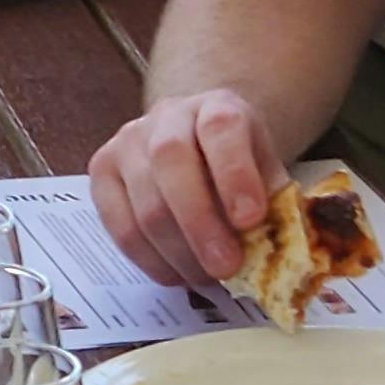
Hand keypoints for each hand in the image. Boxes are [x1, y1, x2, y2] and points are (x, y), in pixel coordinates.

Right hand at [95, 86, 286, 296]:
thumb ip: (275, 206)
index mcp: (217, 106)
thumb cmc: (237, 166)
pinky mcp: (102, 172)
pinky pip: (120, 227)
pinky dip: (151, 260)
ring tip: (207, 278)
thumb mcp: (267, 173)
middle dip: (200, 224)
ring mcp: (127, 142)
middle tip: (226, 267)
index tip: (251, 220)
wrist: (197, 144)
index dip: (235, 174)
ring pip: (145, 204)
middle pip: (171, 164)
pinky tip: (178, 274)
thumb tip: (283, 254)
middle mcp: (167, 116)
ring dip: (179, 253)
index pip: (222, 129)